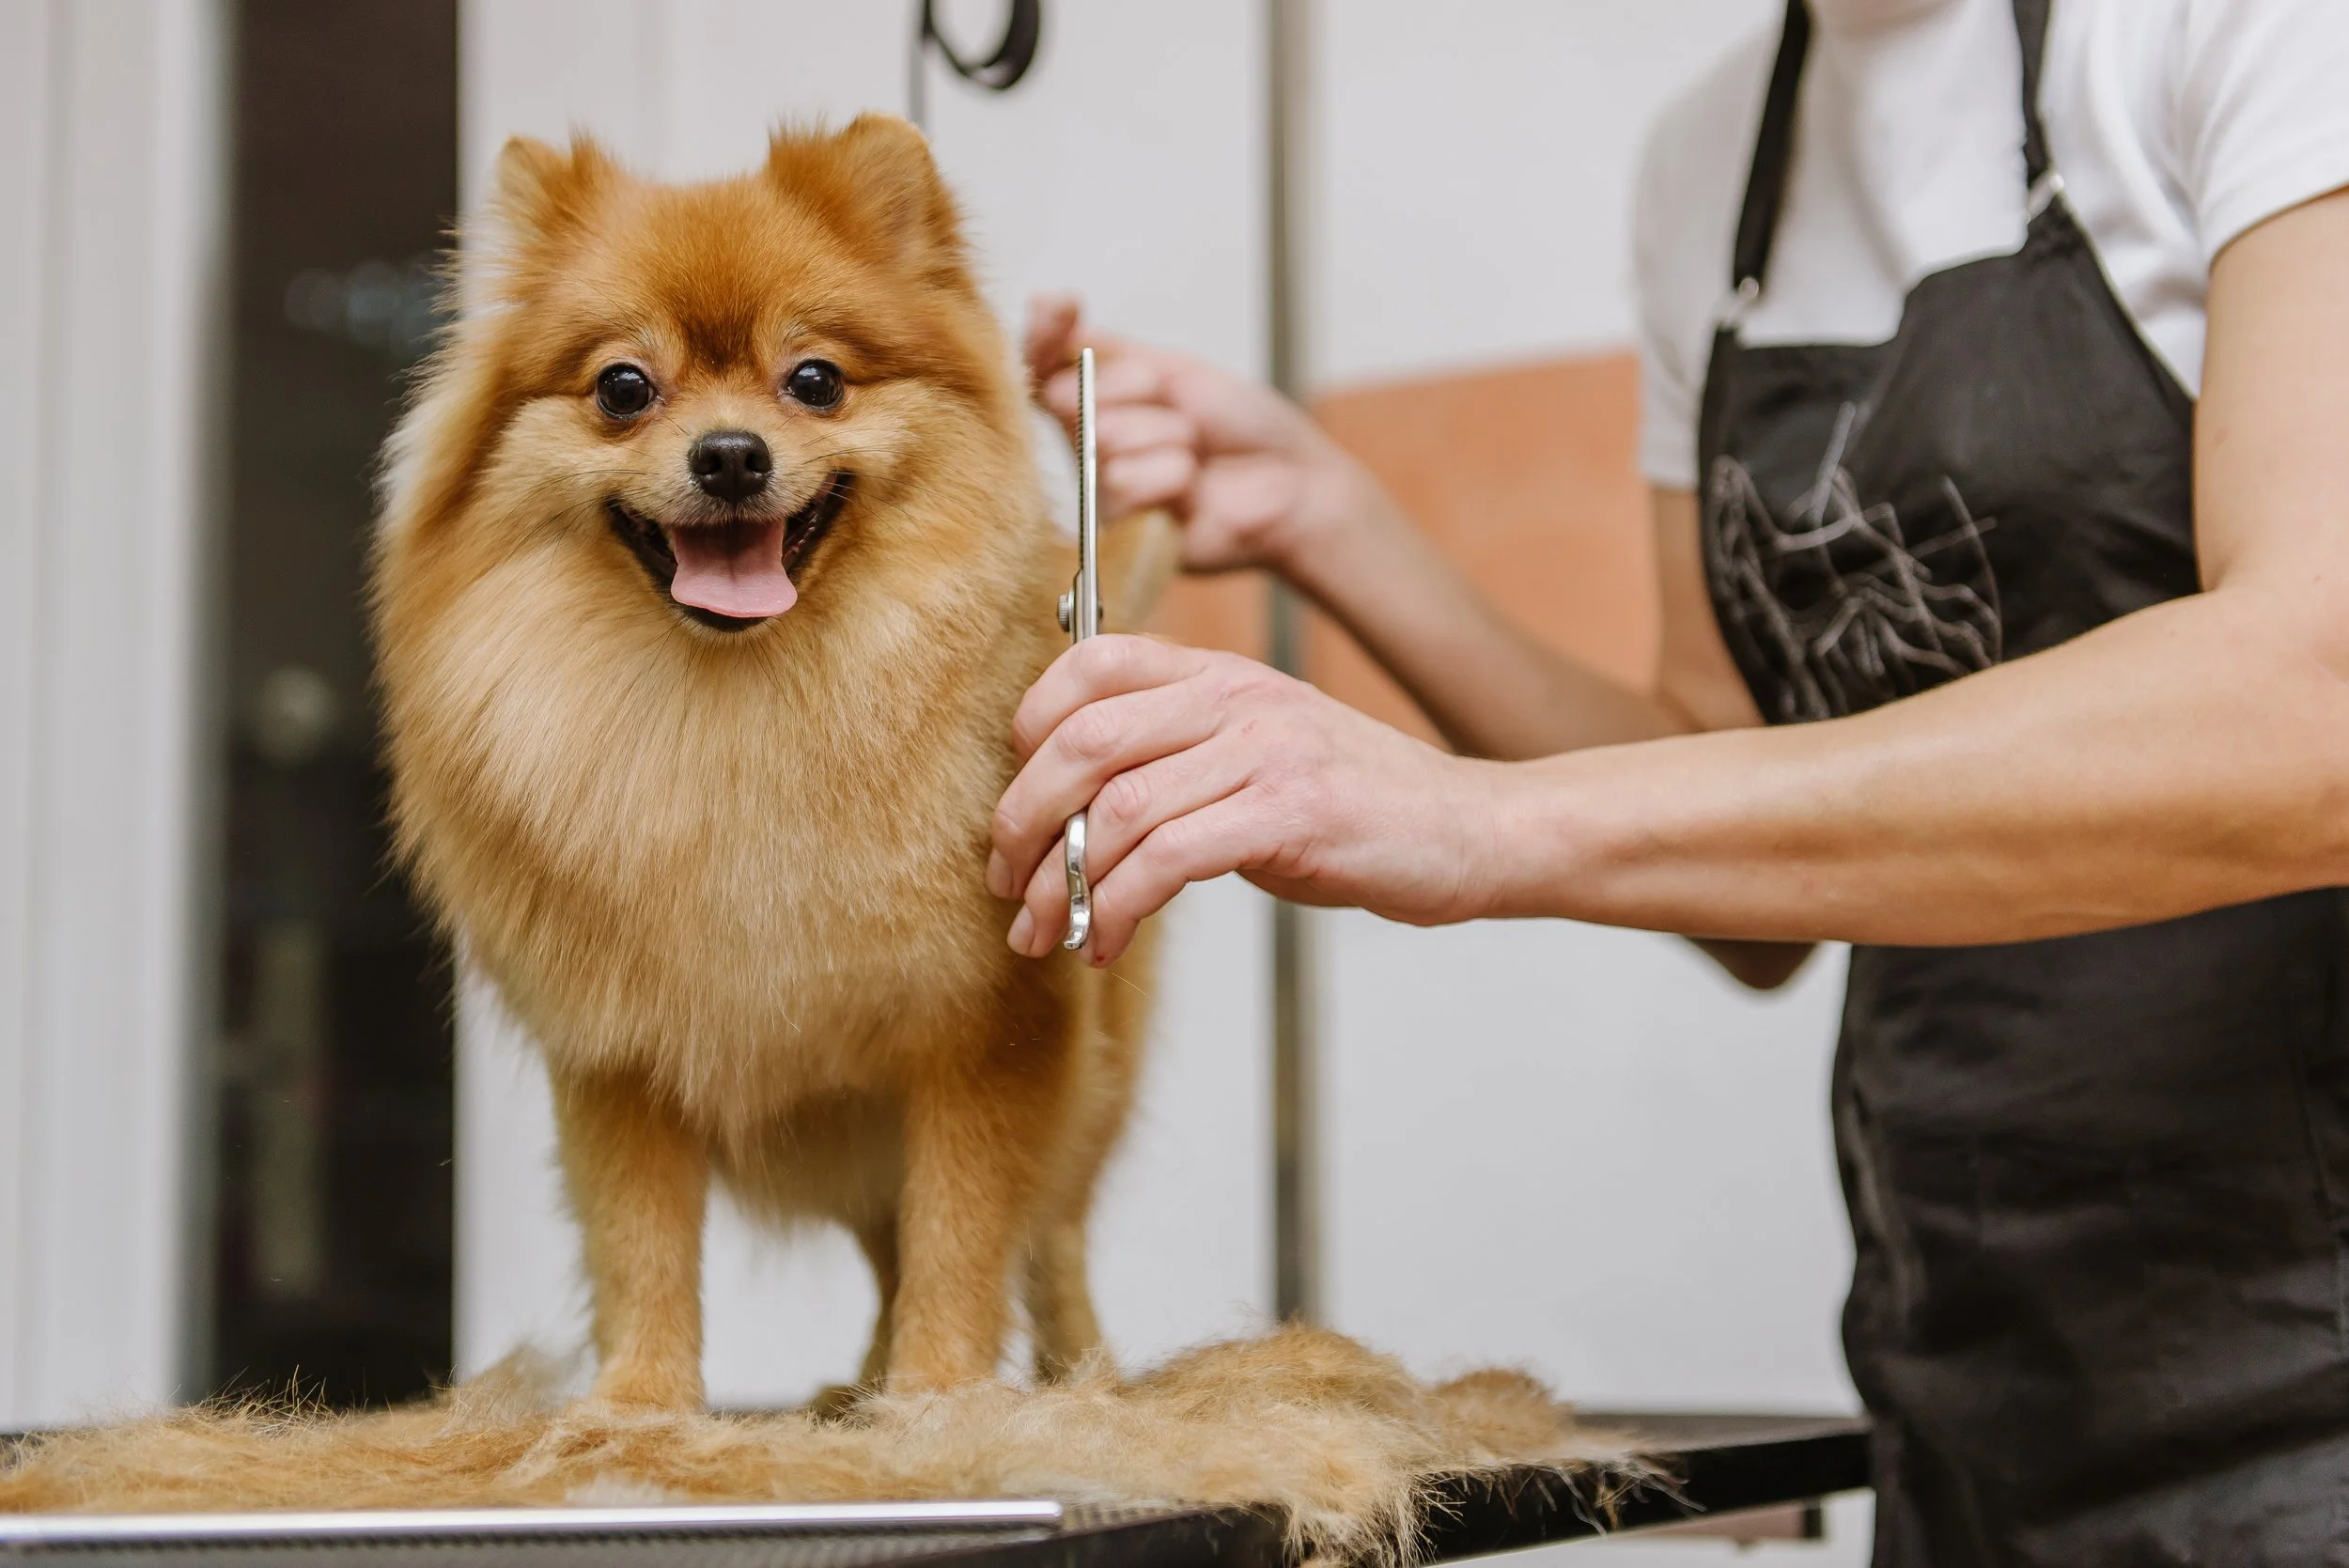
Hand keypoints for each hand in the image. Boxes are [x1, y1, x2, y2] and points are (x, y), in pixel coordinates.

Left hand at [986, 635, 1504, 961]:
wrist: (1473, 830)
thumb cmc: (1359, 806)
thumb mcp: (1258, 754)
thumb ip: (1177, 757)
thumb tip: (1071, 813)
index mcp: (1219, 673)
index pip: (1088, 664)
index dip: (1027, 730)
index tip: (1015, 806)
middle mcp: (1236, 697)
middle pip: (1083, 738)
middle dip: (1022, 819)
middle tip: (1006, 883)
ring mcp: (1266, 750)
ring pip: (1118, 806)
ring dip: (1064, 881)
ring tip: (1044, 930)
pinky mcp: (1291, 813)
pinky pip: (1170, 858)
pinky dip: (1119, 907)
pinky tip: (1107, 942)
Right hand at [1024, 295, 1390, 578]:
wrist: (1295, 481)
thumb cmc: (1243, 426)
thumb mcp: (1174, 368)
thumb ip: (1106, 348)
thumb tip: (1042, 305)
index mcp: (1096, 401)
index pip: (1038, 363)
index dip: (1041, 333)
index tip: (1060, 307)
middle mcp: (1087, 446)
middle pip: (1069, 397)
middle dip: (1137, 390)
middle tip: (1183, 410)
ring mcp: (1102, 489)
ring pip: (1101, 441)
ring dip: (1165, 435)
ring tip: (1196, 452)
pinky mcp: (1120, 534)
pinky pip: (1122, 485)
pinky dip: (1169, 475)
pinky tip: (1192, 486)